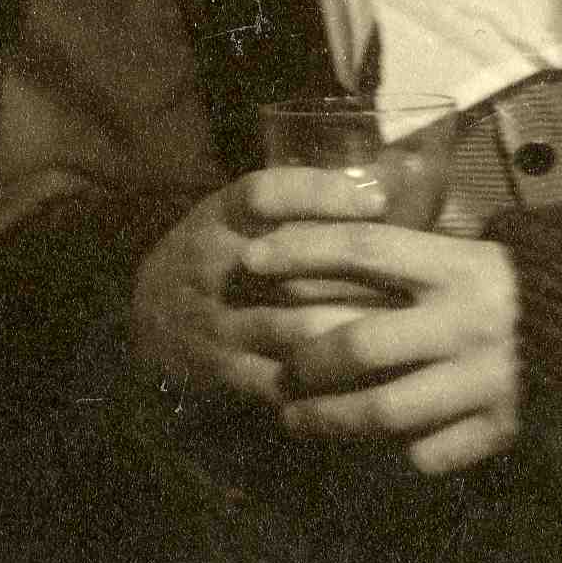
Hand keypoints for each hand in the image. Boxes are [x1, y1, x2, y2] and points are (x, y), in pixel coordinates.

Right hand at [129, 166, 392, 406]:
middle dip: (357, 274)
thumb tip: (390, 179)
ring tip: (406, 332)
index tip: (378, 200)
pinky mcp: (225, 369)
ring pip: (294, 326)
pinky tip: (373, 380)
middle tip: (416, 279)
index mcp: (219, 216)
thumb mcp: (235, 214)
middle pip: (291, 265)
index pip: (264, 193)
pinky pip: (284, 380)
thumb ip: (297, 201)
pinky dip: (328, 383)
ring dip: (351, 330)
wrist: (146, 314)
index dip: (320, 193)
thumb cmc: (214, 252)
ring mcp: (218, 320)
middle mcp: (214, 263)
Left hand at [238, 220, 520, 474]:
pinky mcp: (502, 427)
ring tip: (295, 420)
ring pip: (387, 411)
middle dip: (307, 360)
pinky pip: (432, 452)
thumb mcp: (455, 252)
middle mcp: (467, 320)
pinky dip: (401, 450)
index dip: (303, 250)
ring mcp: (485, 379)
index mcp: (454, 265)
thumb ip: (398, 259)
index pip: (364, 248)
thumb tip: (307, 250)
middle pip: (362, 343)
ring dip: (330, 419)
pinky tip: (378, 447)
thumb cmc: (500, 282)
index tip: (251, 257)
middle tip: (280, 370)